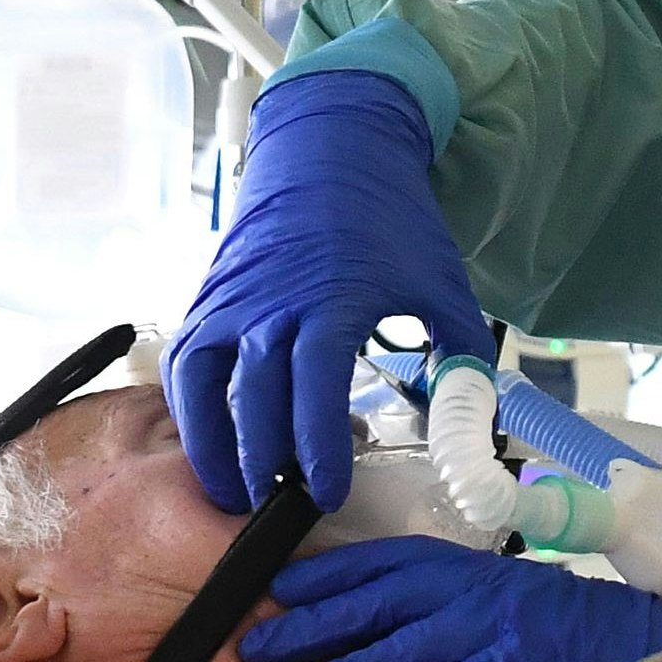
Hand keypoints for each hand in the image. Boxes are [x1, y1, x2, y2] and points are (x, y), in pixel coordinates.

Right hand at [166, 71, 490, 512]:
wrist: (333, 148)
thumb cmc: (391, 219)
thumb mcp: (441, 283)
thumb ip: (461, 356)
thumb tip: (475, 426)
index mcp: (333, 302)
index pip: (315, 391)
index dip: (318, 449)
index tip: (328, 494)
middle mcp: (270, 306)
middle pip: (255, 401)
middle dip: (265, 464)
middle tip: (280, 513)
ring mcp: (230, 302)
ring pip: (204, 387)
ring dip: (214, 448)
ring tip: (235, 494)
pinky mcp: (208, 300)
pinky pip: (186, 364)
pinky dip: (189, 409)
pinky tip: (211, 444)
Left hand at [243, 537, 661, 661]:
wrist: (653, 645)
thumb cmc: (578, 627)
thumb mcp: (507, 596)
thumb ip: (451, 604)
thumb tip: (382, 635)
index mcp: (468, 565)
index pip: (380, 562)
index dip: (323, 577)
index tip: (276, 592)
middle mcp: (470, 590)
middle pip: (369, 606)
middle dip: (306, 629)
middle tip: (252, 650)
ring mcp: (487, 631)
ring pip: (390, 650)